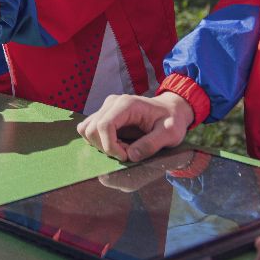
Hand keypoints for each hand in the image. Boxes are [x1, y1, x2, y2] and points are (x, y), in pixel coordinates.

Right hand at [77, 91, 194, 162]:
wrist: (171, 110)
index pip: (104, 125)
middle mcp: (112, 103)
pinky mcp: (105, 115)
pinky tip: (117, 145)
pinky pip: (91, 130)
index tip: (126, 157)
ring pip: (87, 130)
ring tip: (122, 148)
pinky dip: (100, 142)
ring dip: (101, 145)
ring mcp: (106, 108)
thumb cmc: (172, 121)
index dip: (110, 146)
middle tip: (127, 153)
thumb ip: (152, 144)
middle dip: (107, 147)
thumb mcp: (170, 134)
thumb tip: (131, 156)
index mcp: (127, 104)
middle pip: (91, 129)